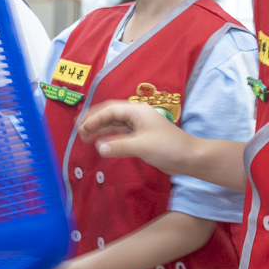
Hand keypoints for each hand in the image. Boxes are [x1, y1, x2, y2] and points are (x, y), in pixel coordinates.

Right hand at [78, 99, 193, 170]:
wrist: (189, 157)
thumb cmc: (168, 148)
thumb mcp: (142, 146)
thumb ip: (119, 146)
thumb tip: (99, 148)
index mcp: (137, 112)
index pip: (110, 110)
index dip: (94, 118)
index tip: (81, 128)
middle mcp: (137, 116)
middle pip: (111, 115)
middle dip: (95, 122)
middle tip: (79, 132)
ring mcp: (140, 127)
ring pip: (116, 126)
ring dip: (101, 131)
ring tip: (86, 139)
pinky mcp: (142, 139)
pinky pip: (122, 136)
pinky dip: (110, 139)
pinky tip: (102, 145)